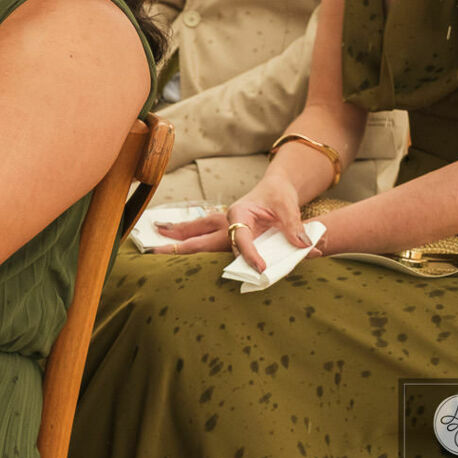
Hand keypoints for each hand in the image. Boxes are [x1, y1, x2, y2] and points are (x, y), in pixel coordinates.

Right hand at [153, 180, 312, 271]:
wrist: (276, 188)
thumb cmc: (279, 195)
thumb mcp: (289, 206)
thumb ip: (294, 226)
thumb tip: (303, 246)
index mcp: (239, 212)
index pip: (240, 237)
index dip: (250, 254)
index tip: (262, 269)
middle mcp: (226, 220)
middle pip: (200, 235)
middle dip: (179, 243)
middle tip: (154, 251)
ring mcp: (224, 227)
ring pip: (197, 235)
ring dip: (178, 240)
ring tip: (155, 246)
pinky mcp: (227, 233)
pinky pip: (205, 239)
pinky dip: (188, 241)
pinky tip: (173, 243)